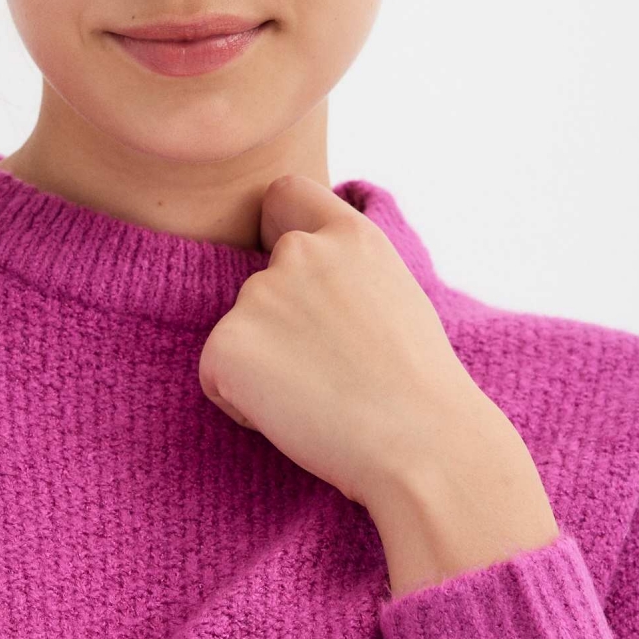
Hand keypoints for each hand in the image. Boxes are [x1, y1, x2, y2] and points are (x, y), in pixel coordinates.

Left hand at [198, 173, 501, 516]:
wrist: (423, 444)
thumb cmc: (421, 391)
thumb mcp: (398, 300)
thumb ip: (348, 276)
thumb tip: (314, 292)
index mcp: (351, 236)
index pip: (285, 195)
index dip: (276, 228)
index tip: (297, 275)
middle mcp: (300, 252)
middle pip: (258, 284)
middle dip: (278, 326)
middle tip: (332, 372)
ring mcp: (258, 296)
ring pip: (239, 335)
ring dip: (262, 367)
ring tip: (322, 398)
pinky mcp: (226, 345)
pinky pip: (215, 377)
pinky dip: (241, 402)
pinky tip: (295, 417)